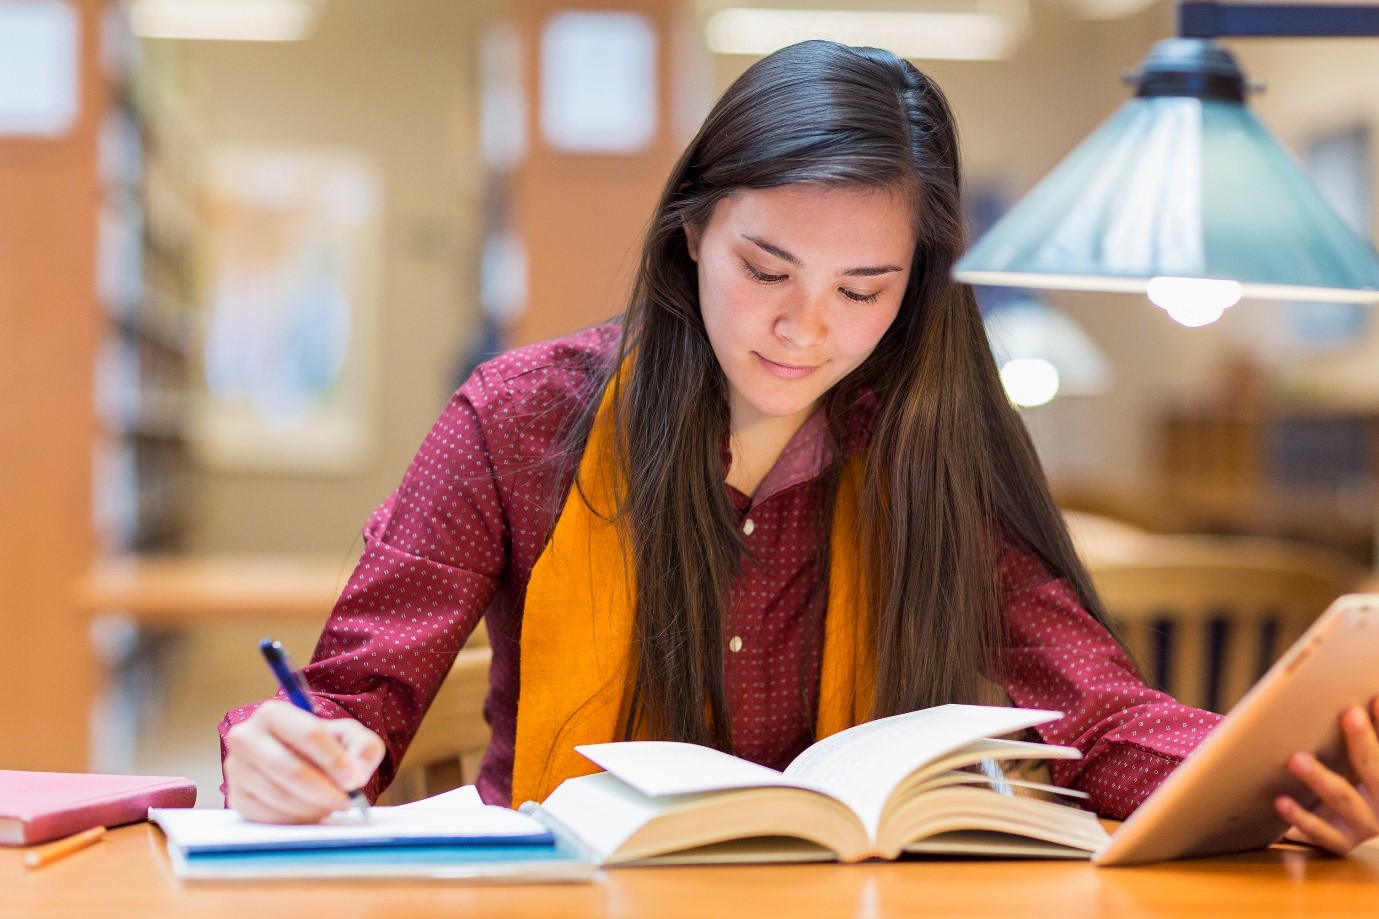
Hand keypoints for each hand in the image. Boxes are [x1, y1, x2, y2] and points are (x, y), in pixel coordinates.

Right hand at [224, 700, 384, 823]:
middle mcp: (247, 737)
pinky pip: (269, 816)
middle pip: (291, 769)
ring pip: (281, 796)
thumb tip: (354, 775)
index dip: (334, 760)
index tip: (353, 779)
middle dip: (325, 790)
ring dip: (314, 807)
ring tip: (332, 805)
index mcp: (274, 713)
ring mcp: (237, 769)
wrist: (298, 760)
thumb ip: (363, 748)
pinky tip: (312, 811)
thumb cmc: (324, 746)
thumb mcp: (351, 737)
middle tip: (347, 801)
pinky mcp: (237, 797)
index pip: (308, 734)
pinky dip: (297, 819)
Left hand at [1275, 699, 1378, 853]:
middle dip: (1363, 742)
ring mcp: (1365, 823)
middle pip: (1376, 770)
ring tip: (1296, 759)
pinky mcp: (1341, 842)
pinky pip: (1323, 833)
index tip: (1375, 697)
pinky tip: (1281, 801)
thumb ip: (1361, 732)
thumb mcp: (1357, 755)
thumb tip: (1361, 692)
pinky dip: (1301, 818)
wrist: (1342, 822)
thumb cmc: (1349, 774)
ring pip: (1345, 800)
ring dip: (1322, 779)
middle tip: (1348, 713)